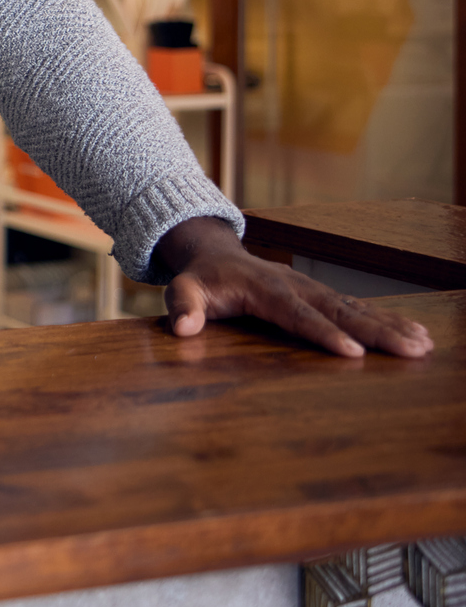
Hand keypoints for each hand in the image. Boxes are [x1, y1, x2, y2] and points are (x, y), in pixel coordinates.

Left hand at [152, 217, 433, 357]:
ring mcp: (313, 290)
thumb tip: (183, 328)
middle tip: (411, 351)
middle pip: (340, 311)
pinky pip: (359, 309)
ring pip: (356, 309)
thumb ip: (183, 306)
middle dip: (376, 332)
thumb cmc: (202, 278)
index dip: (323, 333)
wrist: (217, 254)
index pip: (298, 315)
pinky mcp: (323, 296)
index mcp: (267, 289)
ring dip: (391, 327)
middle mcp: (298, 287)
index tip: (351, 352)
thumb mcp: (183, 288)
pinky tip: (417, 335)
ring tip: (423, 345)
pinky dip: (388, 321)